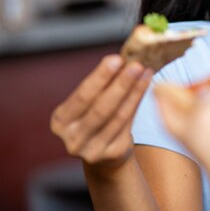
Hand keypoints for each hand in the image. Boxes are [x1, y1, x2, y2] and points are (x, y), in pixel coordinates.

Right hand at [50, 55, 152, 172]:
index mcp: (60, 120)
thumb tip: (124, 56)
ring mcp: (92, 150)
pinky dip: (138, 102)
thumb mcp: (90, 103)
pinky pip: (129, 124)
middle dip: (121, 84)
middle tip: (136, 65)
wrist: (104, 153)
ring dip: (134, 91)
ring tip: (146, 72)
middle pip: (101, 108)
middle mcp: (72, 138)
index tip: (117, 59)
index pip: (82, 96)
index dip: (100, 77)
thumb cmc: (97, 117)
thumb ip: (102, 84)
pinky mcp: (112, 154)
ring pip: (118, 116)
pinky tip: (147, 86)